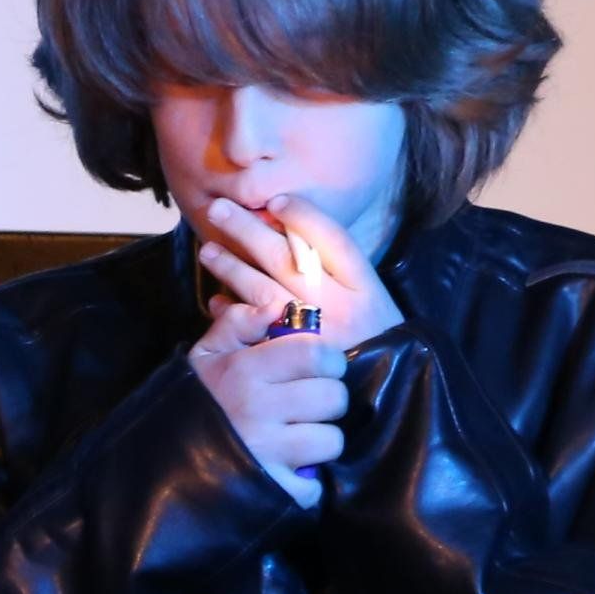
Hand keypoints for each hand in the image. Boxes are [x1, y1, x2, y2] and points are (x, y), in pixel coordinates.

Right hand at [189, 293, 347, 505]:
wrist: (153, 464)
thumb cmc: (190, 402)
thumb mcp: (204, 356)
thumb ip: (237, 324)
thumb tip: (275, 306)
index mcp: (245, 370)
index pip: (315, 353)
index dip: (329, 360)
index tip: (321, 369)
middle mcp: (259, 408)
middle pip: (333, 397)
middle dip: (328, 401)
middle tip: (308, 406)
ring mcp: (267, 451)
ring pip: (330, 440)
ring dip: (320, 442)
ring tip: (297, 440)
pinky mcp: (272, 489)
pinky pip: (313, 486)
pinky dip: (305, 484)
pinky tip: (286, 472)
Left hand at [194, 194, 405, 351]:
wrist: (387, 394)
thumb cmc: (375, 340)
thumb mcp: (371, 300)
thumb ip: (338, 271)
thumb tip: (288, 234)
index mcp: (365, 287)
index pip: (331, 239)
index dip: (302, 215)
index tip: (274, 200)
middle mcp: (339, 306)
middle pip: (288, 257)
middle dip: (249, 230)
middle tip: (218, 209)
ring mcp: (314, 334)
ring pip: (264, 290)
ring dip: (231, 267)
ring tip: (207, 250)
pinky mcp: (292, 359)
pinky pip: (254, 329)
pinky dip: (233, 312)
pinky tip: (216, 301)